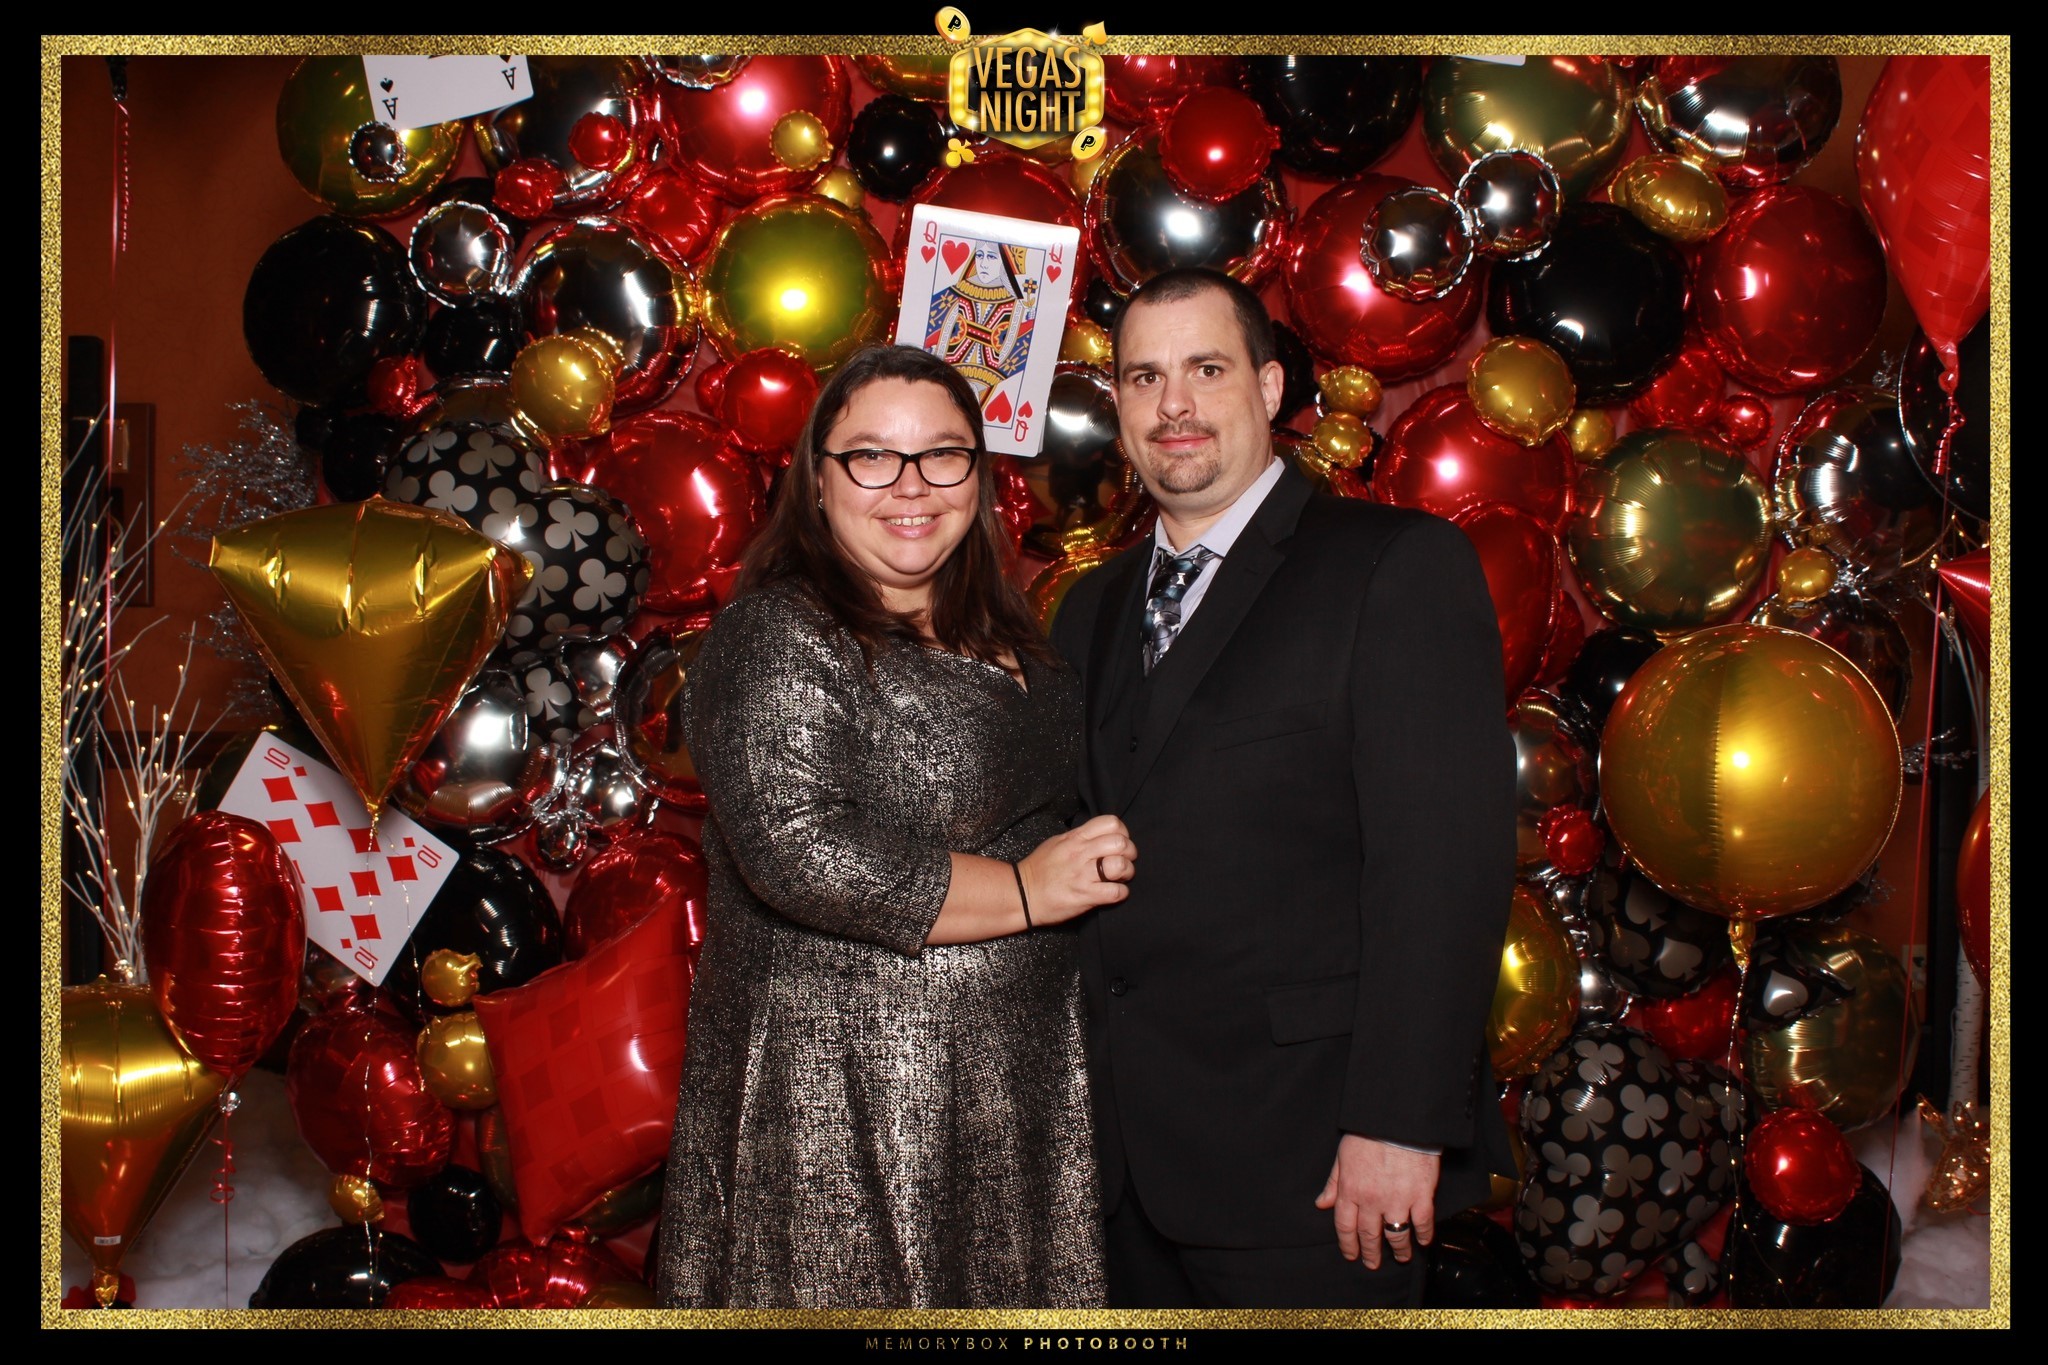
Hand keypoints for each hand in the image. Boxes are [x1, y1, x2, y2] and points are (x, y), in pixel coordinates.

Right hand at [1018, 815, 1135, 925]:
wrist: (1022, 895)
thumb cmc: (1039, 869)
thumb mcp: (1057, 842)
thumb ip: (1079, 837)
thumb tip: (1100, 836)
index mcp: (1075, 838)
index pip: (1111, 823)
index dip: (1122, 832)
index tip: (1118, 843)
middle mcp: (1080, 853)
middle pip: (1120, 843)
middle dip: (1130, 853)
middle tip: (1124, 861)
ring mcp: (1083, 875)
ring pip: (1120, 866)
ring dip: (1127, 872)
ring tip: (1120, 877)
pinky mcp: (1084, 896)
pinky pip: (1115, 892)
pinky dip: (1120, 893)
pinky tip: (1114, 893)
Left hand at [1314, 1134, 1438, 1269]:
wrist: (1398, 1120)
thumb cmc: (1368, 1133)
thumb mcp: (1343, 1155)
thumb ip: (1333, 1182)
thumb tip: (1322, 1203)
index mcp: (1350, 1189)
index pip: (1344, 1226)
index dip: (1347, 1244)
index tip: (1351, 1254)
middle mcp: (1371, 1200)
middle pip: (1368, 1235)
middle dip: (1370, 1253)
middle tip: (1372, 1263)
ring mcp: (1397, 1200)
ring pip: (1395, 1235)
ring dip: (1398, 1250)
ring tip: (1401, 1257)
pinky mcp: (1421, 1195)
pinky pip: (1422, 1223)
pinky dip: (1423, 1235)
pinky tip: (1423, 1241)